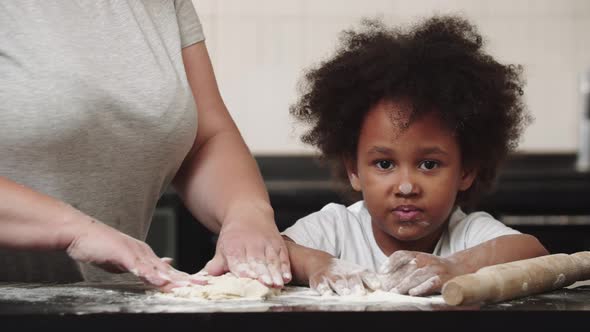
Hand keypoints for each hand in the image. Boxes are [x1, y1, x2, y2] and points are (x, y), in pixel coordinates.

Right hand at [65, 218, 200, 290]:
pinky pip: (138, 266)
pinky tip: (158, 280)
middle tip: (203, 285)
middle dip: (185, 278)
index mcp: (145, 255)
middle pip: (168, 270)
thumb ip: (142, 265)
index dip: (183, 278)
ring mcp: (134, 252)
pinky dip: (149, 274)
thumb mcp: (125, 259)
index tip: (199, 284)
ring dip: (172, 278)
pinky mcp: (122, 253)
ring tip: (186, 285)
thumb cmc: (100, 246)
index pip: (167, 271)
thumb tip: (161, 266)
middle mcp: (143, 253)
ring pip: (156, 269)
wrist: (81, 232)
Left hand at [201, 208, 290, 287]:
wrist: (249, 214)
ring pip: (272, 260)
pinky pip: (283, 257)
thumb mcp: (222, 247)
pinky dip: (286, 267)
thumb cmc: (234, 236)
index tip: (248, 279)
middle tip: (267, 284)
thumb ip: (217, 263)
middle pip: (258, 261)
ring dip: (276, 273)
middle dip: (262, 273)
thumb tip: (210, 273)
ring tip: (278, 284)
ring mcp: (267, 244)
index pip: (239, 261)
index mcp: (235, 246)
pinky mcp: (278, 244)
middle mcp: (252, 244)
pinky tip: (287, 277)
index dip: (244, 270)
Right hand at [309, 258, 380, 295]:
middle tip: (361, 293)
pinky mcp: (319, 280)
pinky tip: (326, 294)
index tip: (377, 287)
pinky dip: (323, 289)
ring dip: (342, 287)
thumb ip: (370, 281)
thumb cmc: (344, 273)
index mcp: (357, 272)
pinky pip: (321, 285)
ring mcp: (331, 276)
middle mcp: (345, 274)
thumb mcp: (357, 273)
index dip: (372, 280)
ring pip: (337, 282)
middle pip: (352, 280)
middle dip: (356, 286)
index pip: (367, 275)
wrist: (320, 262)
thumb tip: (388, 289)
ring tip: (345, 294)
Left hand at [378, 250, 464, 295]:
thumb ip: (404, 267)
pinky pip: (432, 283)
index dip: (390, 263)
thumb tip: (384, 276)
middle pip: (407, 268)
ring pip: (417, 275)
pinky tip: (413, 293)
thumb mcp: (420, 263)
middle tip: (385, 288)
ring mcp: (436, 269)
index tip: (382, 272)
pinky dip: (422, 287)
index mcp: (418, 255)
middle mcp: (426, 260)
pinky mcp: (445, 279)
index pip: (401, 255)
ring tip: (395, 292)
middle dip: (395, 278)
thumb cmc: (434, 269)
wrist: (460, 269)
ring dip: (404, 284)